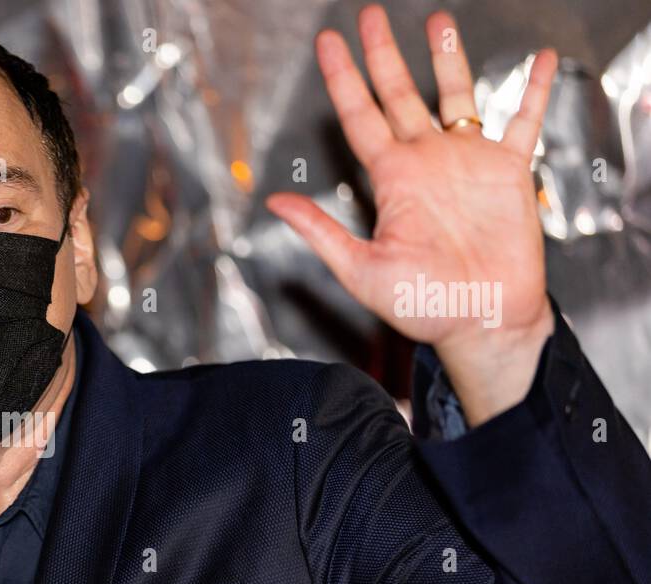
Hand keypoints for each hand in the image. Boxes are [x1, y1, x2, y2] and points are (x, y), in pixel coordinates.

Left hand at [267, 5, 558, 424]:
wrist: (479, 322)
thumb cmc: (423, 307)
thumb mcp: (361, 269)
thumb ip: (320, 232)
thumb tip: (275, 202)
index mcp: (391, 181)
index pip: (360, 117)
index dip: (343, 79)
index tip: (327, 45)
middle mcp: (426, 163)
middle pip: (400, 95)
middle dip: (383, 56)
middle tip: (369, 16)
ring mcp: (467, 163)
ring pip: (455, 97)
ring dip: (447, 59)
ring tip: (436, 21)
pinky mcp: (508, 172)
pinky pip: (521, 121)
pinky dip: (532, 91)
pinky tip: (538, 61)